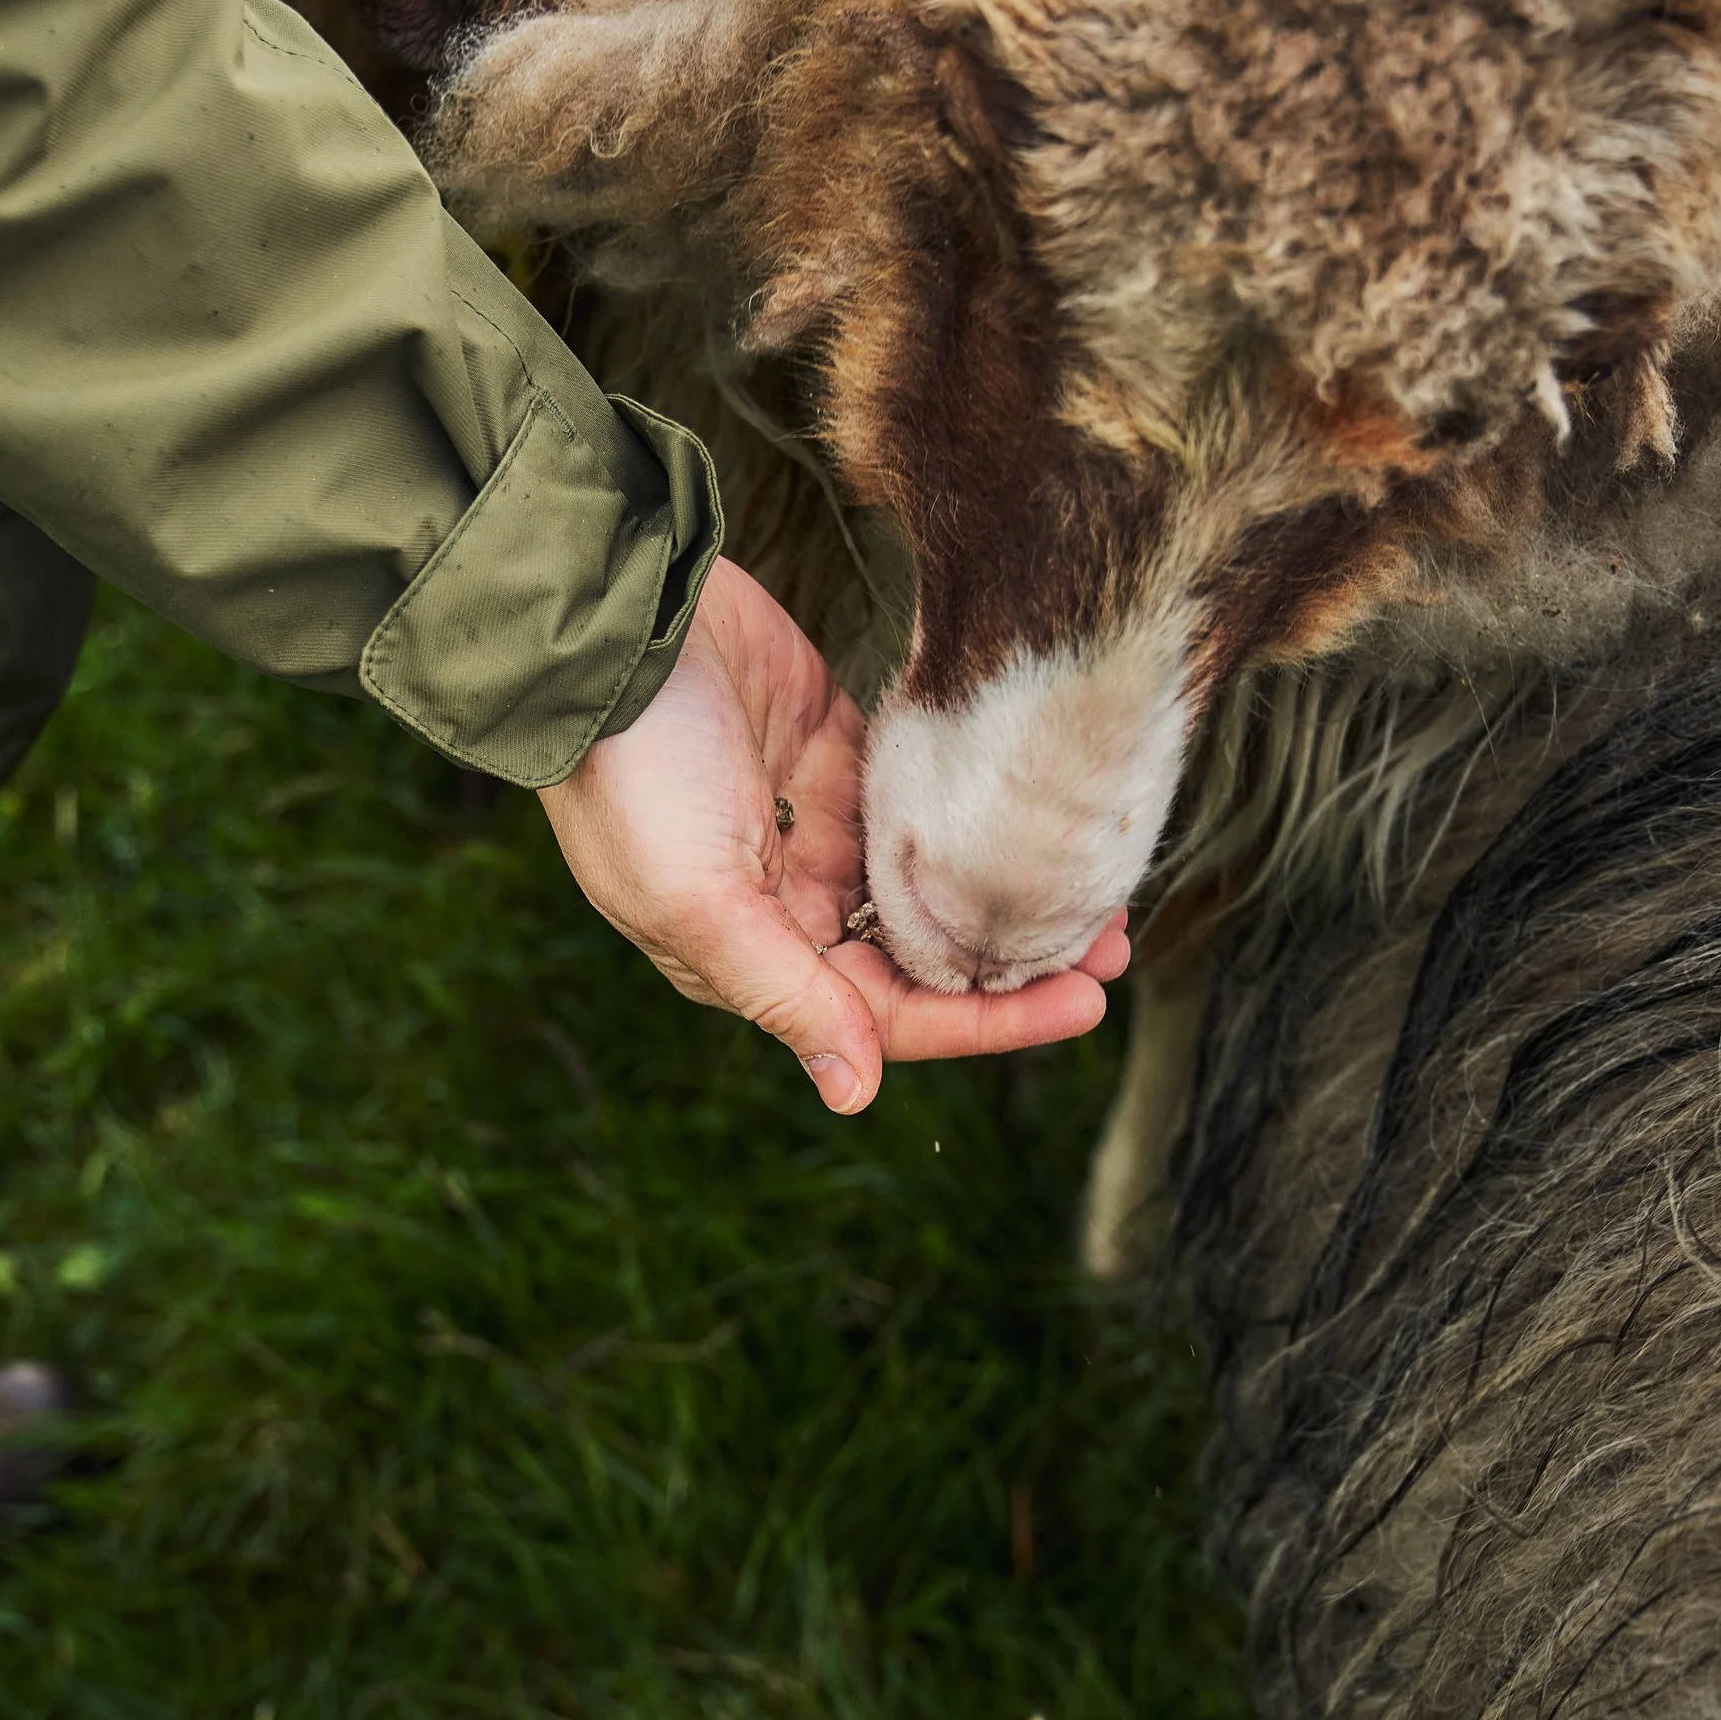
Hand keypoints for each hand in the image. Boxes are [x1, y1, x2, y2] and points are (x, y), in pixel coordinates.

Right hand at [538, 558, 1128, 1112]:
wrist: (610, 626)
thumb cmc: (632, 771)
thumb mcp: (696, 896)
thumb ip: (784, 991)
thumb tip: (855, 1093)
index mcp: (747, 956)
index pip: (886, 1015)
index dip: (986, 1018)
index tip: (1082, 1004)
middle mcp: (786, 904)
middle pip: (920, 955)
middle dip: (1013, 959)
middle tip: (1110, 949)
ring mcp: (811, 824)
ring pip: (930, 880)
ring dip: (1005, 888)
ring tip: (1096, 886)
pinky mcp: (832, 745)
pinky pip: (919, 798)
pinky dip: (975, 813)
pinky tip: (1037, 815)